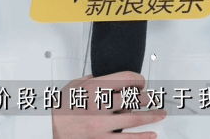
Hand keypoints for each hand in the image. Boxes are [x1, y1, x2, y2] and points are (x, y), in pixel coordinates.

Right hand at [51, 72, 166, 138]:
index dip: (139, 80)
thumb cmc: (60, 110)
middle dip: (149, 97)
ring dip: (152, 115)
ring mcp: (101, 124)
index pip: (126, 79)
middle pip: (134, 98)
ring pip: (135, 118)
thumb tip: (105, 76)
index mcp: (94, 88)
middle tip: (154, 98)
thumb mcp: (73, 86)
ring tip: (161, 113)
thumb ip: (90, 80)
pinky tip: (151, 134)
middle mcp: (99, 105)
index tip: (141, 83)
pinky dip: (143, 137)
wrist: (48, 130)